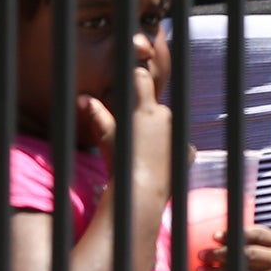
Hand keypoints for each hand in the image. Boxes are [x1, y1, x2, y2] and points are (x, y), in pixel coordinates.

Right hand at [75, 64, 174, 195]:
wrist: (142, 192)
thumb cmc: (120, 162)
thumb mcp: (106, 137)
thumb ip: (97, 115)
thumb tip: (82, 98)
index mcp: (146, 108)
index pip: (142, 79)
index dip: (135, 80)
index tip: (131, 87)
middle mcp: (167, 115)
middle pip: (155, 108)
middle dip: (146, 117)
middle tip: (134, 136)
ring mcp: (179, 133)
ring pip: (168, 127)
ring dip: (160, 134)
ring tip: (145, 153)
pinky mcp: (188, 150)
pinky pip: (180, 146)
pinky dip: (172, 151)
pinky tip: (160, 163)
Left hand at [200, 222, 270, 270]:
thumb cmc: (258, 269)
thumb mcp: (258, 251)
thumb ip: (242, 243)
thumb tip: (217, 238)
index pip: (257, 235)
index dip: (235, 235)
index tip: (214, 236)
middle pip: (248, 254)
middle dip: (222, 254)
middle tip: (202, 255)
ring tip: (200, 270)